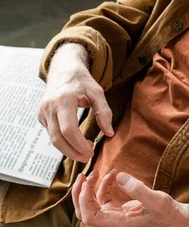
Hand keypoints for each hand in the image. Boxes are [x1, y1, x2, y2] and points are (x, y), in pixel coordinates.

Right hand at [38, 43, 113, 161]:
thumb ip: (104, 112)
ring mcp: (43, 112)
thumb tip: (109, 133)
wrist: (63, 69)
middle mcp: (50, 106)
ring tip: (85, 149)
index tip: (91, 152)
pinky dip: (63, 142)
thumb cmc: (81, 80)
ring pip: (53, 139)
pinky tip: (76, 141)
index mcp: (64, 99)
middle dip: (73, 152)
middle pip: (57, 139)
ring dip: (69, 149)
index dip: (79, 144)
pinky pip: (51, 134)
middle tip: (88, 157)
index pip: (68, 129)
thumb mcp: (97, 92)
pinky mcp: (41, 116)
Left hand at [72, 169, 179, 226]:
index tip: (89, 181)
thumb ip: (138, 189)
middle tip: (83, 175)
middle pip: (84, 212)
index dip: (84, 199)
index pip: (89, 217)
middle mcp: (112, 223)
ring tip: (95, 172)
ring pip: (91, 205)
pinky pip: (103, 198)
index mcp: (117, 225)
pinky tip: (113, 174)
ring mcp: (113, 217)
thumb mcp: (156, 200)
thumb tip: (119, 176)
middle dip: (80, 194)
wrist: (174, 219)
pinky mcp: (117, 211)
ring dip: (89, 188)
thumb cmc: (166, 213)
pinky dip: (103, 185)